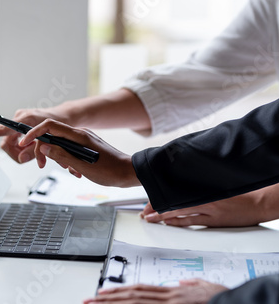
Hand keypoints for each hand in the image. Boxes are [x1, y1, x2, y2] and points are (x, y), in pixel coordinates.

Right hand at [0, 108, 69, 163]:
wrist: (66, 117)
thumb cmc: (61, 126)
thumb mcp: (50, 141)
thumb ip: (35, 151)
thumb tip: (21, 159)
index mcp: (25, 120)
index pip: (1, 129)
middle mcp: (19, 118)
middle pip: (7, 142)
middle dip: (16, 153)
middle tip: (29, 158)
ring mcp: (20, 120)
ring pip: (12, 143)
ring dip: (21, 151)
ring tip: (36, 151)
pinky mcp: (22, 124)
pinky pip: (17, 140)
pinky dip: (24, 146)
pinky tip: (33, 146)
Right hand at [19, 119, 139, 187]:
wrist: (129, 172)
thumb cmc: (111, 170)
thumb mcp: (82, 166)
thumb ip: (61, 155)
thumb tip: (44, 147)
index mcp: (78, 135)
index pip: (50, 126)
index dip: (35, 133)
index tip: (24, 142)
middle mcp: (80, 134)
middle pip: (52, 135)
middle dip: (44, 149)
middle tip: (41, 165)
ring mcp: (83, 140)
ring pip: (60, 144)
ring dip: (58, 157)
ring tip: (68, 171)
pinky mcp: (86, 147)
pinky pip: (69, 150)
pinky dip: (67, 160)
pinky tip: (75, 171)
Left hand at [83, 279, 227, 303]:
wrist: (236, 301)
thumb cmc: (221, 297)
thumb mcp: (205, 287)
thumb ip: (191, 284)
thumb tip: (182, 283)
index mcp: (171, 292)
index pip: (138, 289)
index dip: (118, 291)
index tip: (102, 293)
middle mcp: (167, 298)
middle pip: (131, 296)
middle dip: (107, 299)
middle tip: (88, 300)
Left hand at [140, 187, 270, 226]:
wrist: (259, 202)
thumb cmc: (240, 191)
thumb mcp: (217, 182)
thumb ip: (199, 182)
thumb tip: (182, 179)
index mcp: (203, 188)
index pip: (176, 192)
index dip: (161, 197)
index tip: (149, 200)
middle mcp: (203, 199)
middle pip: (174, 204)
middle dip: (157, 208)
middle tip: (144, 212)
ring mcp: (208, 211)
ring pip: (180, 214)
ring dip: (164, 217)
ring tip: (151, 219)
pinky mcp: (214, 221)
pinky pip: (192, 222)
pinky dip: (179, 222)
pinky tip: (169, 224)